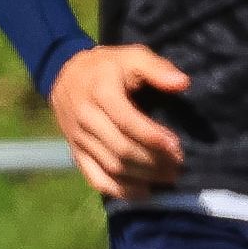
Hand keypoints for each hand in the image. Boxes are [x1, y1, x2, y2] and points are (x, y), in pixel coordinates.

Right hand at [47, 42, 192, 199]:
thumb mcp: (132, 56)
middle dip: (152, 162)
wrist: (65, 75)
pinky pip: (95, 178)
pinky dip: (119, 190)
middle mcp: (86, 118)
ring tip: (167, 177)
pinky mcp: (76, 153)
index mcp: (101, 93)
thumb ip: (157, 68)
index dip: (153, 138)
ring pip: (111, 166)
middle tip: (177, 166)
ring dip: (142, 177)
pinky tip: (143, 192)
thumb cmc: (108, 66)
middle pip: (120, 149)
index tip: (177, 147)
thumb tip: (182, 84)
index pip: (127, 122)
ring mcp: (78, 139)